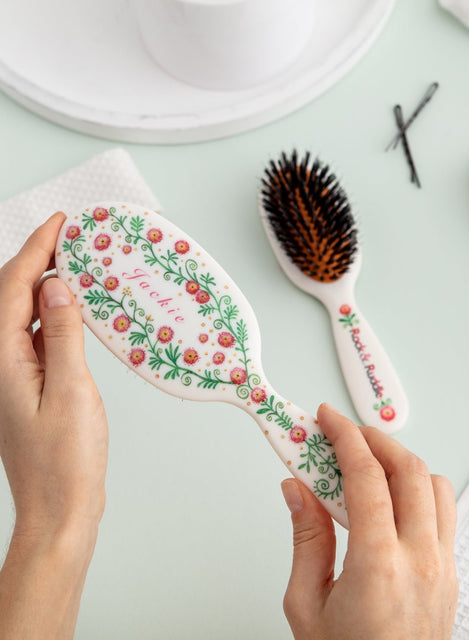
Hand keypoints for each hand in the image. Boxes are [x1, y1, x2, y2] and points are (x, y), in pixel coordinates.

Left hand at [0, 212, 107, 638]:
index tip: (60, 222)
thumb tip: (56, 286)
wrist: (60, 507)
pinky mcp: (29, 383)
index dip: (36, 249)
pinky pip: (36, 334)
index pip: (14, 286)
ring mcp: (12, 373)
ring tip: (76, 262)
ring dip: (46, 284)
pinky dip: (54, 313)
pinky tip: (75, 308)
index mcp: (1, 359)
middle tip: (71, 234)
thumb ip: (61, 334)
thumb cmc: (66, 459)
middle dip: (37, 258)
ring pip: (23, 313)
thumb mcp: (72, 390)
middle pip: (11, 295)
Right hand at [280, 404, 457, 639]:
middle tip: (345, 432)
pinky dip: (419, 489)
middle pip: (410, 469)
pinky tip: (392, 498)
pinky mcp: (452, 575)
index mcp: (379, 566)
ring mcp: (444, 567)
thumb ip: (306, 539)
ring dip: (402, 462)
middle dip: (375, 438)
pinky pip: (444, 513)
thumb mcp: (307, 606)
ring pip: (436, 485)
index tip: (327, 419)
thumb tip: (297, 490)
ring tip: (369, 462)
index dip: (344, 437)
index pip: (366, 476)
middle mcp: (422, 560)